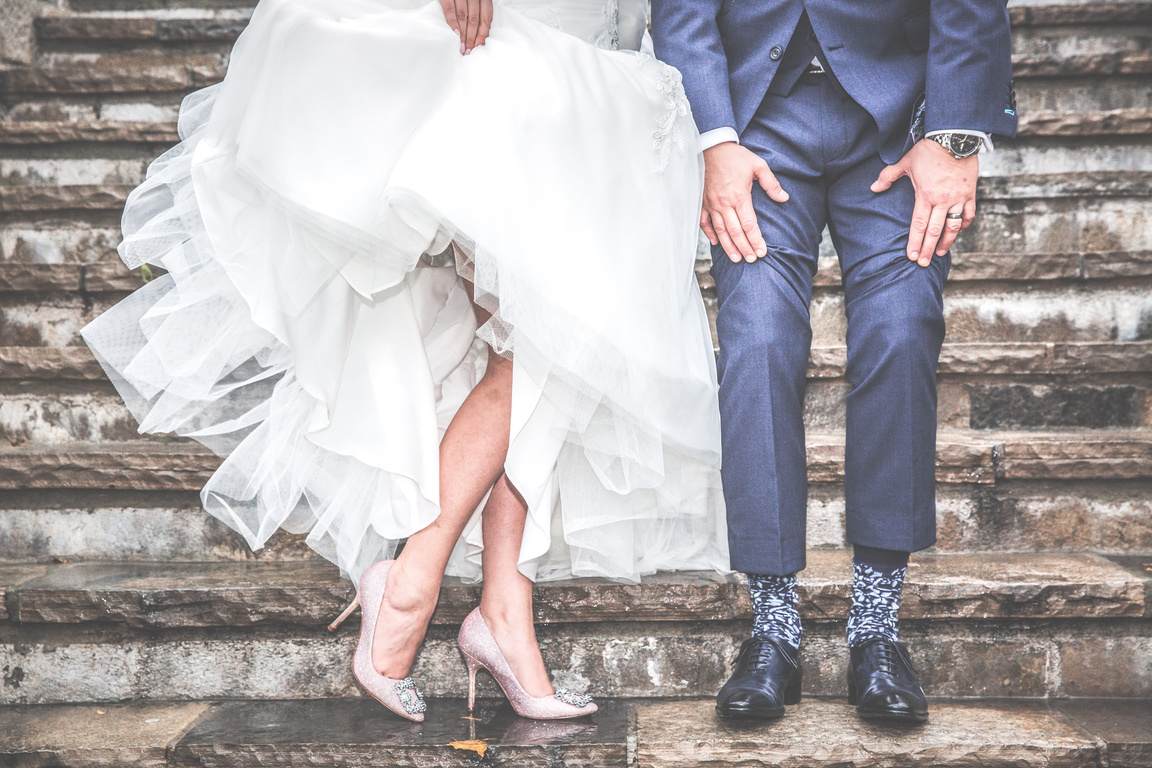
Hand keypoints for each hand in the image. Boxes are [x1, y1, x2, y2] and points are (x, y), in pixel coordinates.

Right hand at [439, 0, 492, 53]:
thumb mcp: (476, 0)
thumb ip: (479, 10)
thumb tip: (481, 31)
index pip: (486, 18)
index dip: (483, 34)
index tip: (479, 46)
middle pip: (475, 20)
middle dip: (472, 38)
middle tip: (469, 51)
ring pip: (464, 17)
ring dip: (463, 34)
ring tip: (461, 47)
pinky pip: (450, 9)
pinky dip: (452, 22)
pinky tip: (454, 33)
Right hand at [701, 141, 788, 263]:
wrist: (712, 146)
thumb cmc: (736, 156)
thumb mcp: (758, 165)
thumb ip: (771, 184)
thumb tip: (784, 198)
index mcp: (739, 196)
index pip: (749, 224)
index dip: (756, 240)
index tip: (761, 252)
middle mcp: (724, 203)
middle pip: (735, 231)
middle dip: (744, 247)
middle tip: (751, 260)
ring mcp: (711, 204)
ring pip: (720, 230)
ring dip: (728, 246)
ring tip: (736, 258)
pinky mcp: (702, 201)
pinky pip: (705, 221)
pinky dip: (710, 233)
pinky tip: (717, 243)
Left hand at [871, 139, 977, 267]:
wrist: (955, 137)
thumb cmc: (928, 150)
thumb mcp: (905, 162)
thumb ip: (888, 176)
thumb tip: (873, 187)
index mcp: (925, 195)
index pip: (918, 225)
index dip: (914, 242)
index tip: (911, 256)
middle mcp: (942, 200)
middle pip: (934, 231)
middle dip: (928, 249)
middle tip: (923, 264)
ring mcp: (958, 198)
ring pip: (953, 226)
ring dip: (947, 242)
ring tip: (940, 253)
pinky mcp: (970, 193)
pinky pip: (968, 214)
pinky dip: (963, 225)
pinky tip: (958, 232)